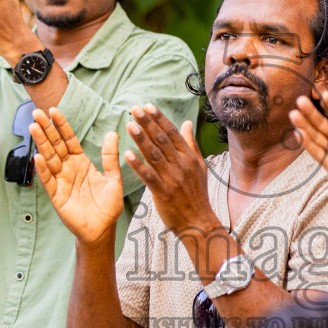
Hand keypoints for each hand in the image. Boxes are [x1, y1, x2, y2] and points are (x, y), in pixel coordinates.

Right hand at [30, 107, 123, 243]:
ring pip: (49, 158)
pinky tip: (38, 157)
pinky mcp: (56, 195)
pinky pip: (48, 180)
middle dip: (46, 129)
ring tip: (34, 128)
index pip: (69, 139)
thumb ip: (110, 157)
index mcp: (81, 162)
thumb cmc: (108, 205)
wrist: (103, 229)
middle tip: (37, 112)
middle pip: (55, 145)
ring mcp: (61, 181)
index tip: (54, 110)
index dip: (61, 125)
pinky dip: (43, 169)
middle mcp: (69, 169)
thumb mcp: (113, 178)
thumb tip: (112, 133)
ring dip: (41, 143)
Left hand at [124, 104, 214, 231]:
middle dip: (147, 123)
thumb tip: (186, 123)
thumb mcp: (199, 166)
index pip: (172, 133)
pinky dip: (138, 165)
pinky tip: (128, 154)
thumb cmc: (197, 194)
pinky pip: (149, 176)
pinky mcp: (163, 193)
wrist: (199, 222)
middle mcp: (181, 165)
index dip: (159, 119)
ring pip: (154, 155)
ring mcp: (173, 178)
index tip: (148, 106)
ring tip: (129, 125)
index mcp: (189, 157)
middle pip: (162, 140)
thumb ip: (190, 144)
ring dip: (141, 139)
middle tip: (134, 109)